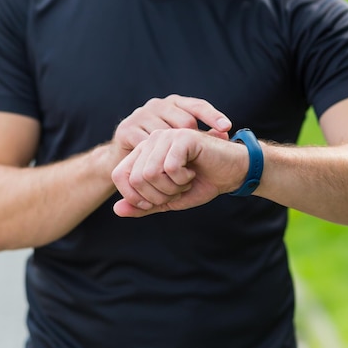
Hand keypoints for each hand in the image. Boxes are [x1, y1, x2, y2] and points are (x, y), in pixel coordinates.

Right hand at [110, 95, 231, 162]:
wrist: (124, 162)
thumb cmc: (159, 151)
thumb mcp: (182, 141)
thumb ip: (202, 137)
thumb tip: (225, 134)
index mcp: (175, 103)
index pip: (198, 106)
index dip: (212, 116)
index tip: (226, 128)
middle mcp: (157, 104)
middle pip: (183, 121)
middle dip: (191, 141)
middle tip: (196, 160)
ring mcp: (140, 115)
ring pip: (165, 134)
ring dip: (173, 153)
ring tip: (182, 171)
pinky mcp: (126, 129)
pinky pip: (146, 144)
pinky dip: (155, 159)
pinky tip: (161, 170)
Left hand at [111, 129, 248, 216]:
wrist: (231, 173)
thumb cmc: (201, 184)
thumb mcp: (168, 200)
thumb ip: (143, 205)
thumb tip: (116, 210)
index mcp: (143, 153)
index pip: (119, 175)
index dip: (135, 196)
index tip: (159, 200)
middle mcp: (151, 141)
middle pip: (136, 178)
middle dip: (158, 195)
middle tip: (177, 190)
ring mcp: (166, 136)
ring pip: (150, 173)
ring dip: (171, 187)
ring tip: (185, 181)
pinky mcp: (182, 137)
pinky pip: (170, 167)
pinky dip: (182, 179)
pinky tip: (193, 173)